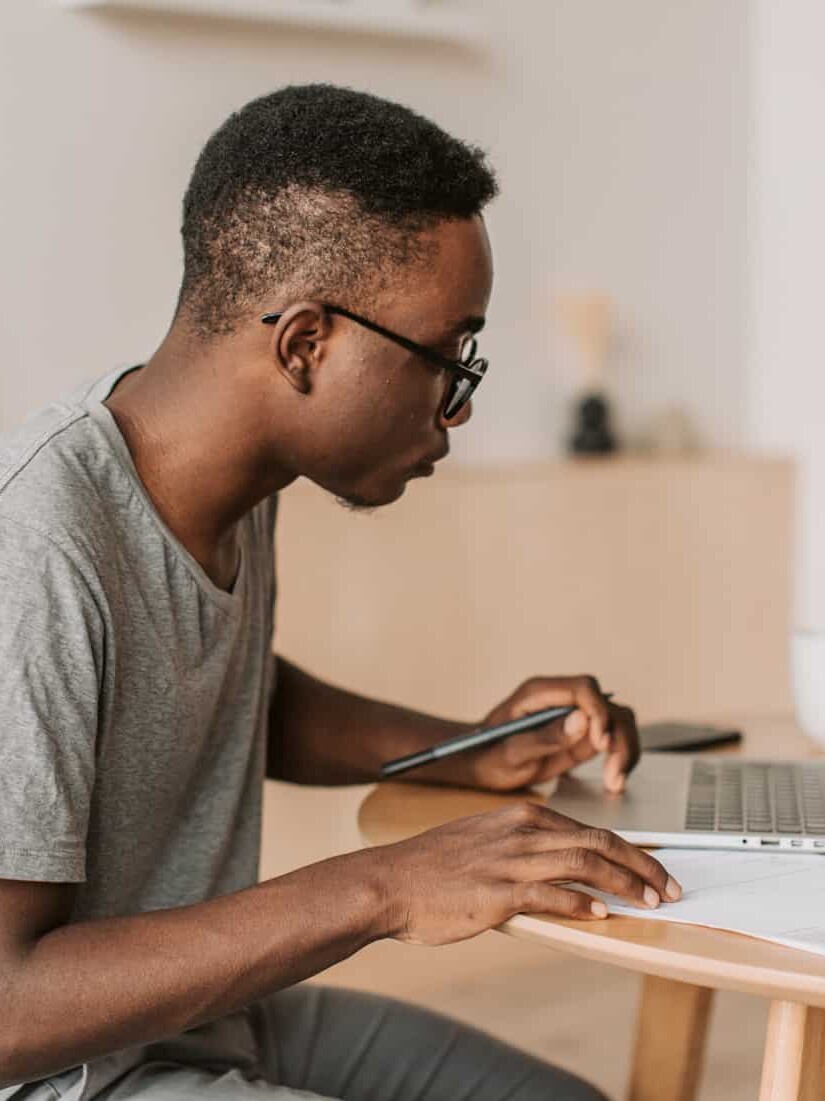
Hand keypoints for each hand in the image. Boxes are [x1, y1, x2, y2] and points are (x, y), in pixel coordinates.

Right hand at [375, 802, 681, 945]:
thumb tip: (563, 872)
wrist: (389, 880)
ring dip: (625, 884)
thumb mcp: (484, 841)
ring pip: (585, 864)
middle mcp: (522, 831)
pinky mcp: (499, 890)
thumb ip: (523, 849)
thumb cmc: (433, 866)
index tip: (653, 869)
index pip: (591, 828)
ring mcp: (511, 860)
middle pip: (599, 841)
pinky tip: (601, 916)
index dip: (630, 850)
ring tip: (651, 901)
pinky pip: (552, 895)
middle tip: (670, 886)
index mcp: (522, 816)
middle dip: (642, 865)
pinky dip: (582, 905)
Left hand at [459, 675, 638, 793]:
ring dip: (624, 750)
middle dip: (618, 738)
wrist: (479, 763)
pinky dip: (620, 758)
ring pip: (618, 721)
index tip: (601, 745)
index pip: (585, 688)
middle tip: (613, 776)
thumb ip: (545, 737)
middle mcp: (562, 699)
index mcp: (539, 692)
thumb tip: (582, 721)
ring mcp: (574, 716)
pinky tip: (615, 782)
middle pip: (609, 705)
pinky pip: (613, 739)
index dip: (600, 713)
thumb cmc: (487, 755)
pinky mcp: (582, 735)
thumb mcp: (511, 752)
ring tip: (615, 784)